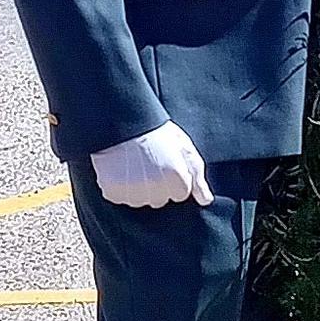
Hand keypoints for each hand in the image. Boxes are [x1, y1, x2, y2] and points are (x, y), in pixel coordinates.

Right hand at [91, 121, 213, 208]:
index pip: (180, 195)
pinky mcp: (113, 193)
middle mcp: (157, 193)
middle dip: (156, 185)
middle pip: (159, 200)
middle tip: (148, 161)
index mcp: (178, 182)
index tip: (165, 162)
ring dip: (136, 187)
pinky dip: (118, 186)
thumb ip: (197, 176)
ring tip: (133, 163)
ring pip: (138, 200)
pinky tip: (119, 168)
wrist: (125, 120)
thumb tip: (206, 200)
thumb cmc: (158, 131)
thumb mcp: (185, 148)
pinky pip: (118, 196)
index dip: (173, 178)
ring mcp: (134, 195)